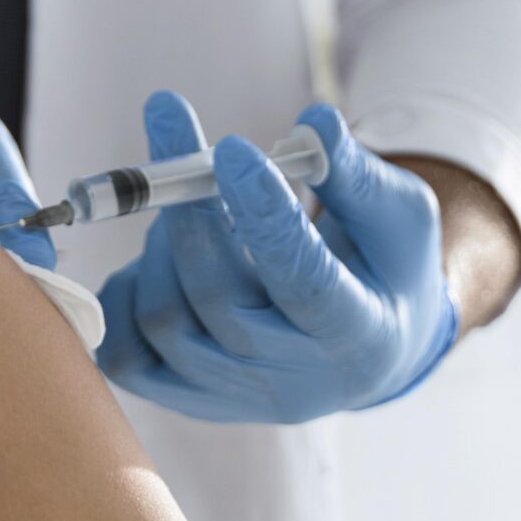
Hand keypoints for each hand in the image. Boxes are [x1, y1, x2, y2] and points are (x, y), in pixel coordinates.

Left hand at [95, 92, 458, 423]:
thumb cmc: (382, 266)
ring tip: (193, 213)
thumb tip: (314, 121)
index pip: (304, 283)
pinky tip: (161, 259)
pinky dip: (123, 296)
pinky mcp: (189, 399)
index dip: (264, 215)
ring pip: (164, 320)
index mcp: (358, 335)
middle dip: (189, 215)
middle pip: (218, 301)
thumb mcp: (397, 215)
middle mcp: (296, 382)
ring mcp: (237, 399)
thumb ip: (355, 174)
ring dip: (162, 246)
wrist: (367, 345)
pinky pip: (126, 356)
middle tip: (180, 159)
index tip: (232, 148)